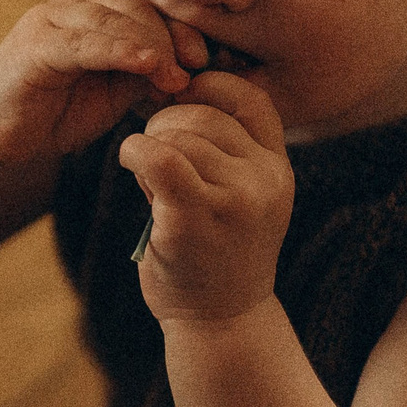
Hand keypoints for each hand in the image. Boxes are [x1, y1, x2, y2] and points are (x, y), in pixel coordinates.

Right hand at [0, 0, 197, 165]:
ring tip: (174, 70)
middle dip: (169, 35)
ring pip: (109, 18)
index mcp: (93, 16)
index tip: (205, 58)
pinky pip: (81, 42)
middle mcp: (70, 10)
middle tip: (193, 67)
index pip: (144, 8)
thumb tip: (192, 71)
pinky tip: (145, 63)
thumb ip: (145, 76)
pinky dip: (116, 49)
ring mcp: (48, 23)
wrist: (1, 138)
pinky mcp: (31, 46)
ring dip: (149, 41)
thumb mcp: (114, 94)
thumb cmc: (58, 114)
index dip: (178, 28)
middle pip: (131, 7)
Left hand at [123, 70, 294, 325]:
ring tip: (152, 181)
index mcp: (277, 168)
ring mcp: (234, 200)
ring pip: (176, 137)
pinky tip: (130, 164)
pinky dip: (134, 152)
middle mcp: (264, 180)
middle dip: (165, 124)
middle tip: (152, 154)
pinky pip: (158, 158)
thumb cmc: (217, 251)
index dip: (206, 87)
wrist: (220, 320)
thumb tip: (177, 86)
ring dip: (149, 148)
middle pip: (202, 114)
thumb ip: (225, 149)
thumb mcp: (242, 195)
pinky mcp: (195, 219)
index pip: (248, 97)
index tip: (178, 104)